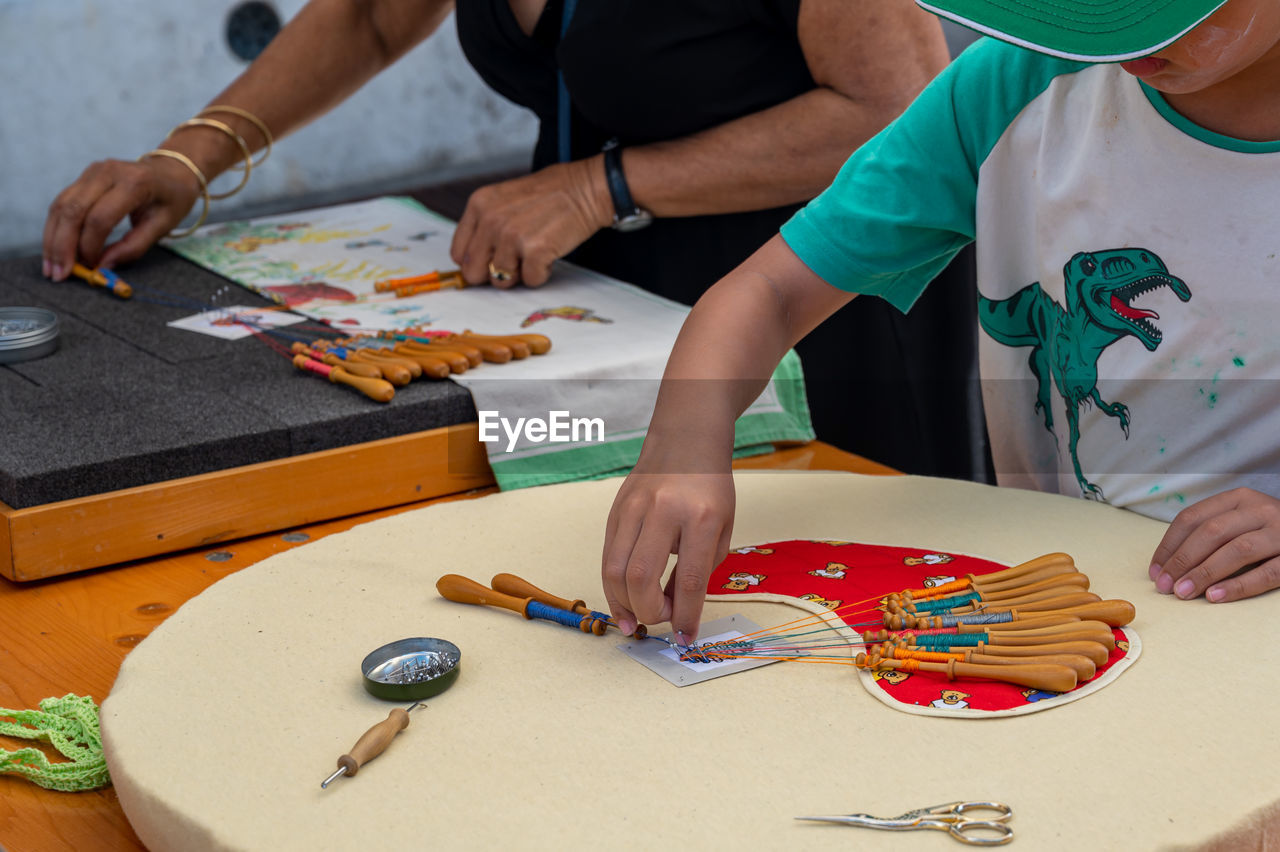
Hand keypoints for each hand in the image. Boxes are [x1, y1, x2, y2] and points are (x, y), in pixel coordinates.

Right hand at [43, 156, 202, 279]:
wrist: (171, 171)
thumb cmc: (171, 200)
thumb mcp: (163, 225)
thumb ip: (134, 246)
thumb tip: (103, 266)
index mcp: (134, 183)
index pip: (100, 218)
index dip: (90, 246)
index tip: (90, 267)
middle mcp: (108, 172)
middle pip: (73, 211)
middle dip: (62, 246)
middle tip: (58, 274)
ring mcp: (92, 172)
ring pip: (61, 206)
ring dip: (52, 239)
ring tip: (51, 267)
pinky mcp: (84, 177)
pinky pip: (62, 203)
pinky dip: (56, 228)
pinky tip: (54, 249)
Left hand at [450, 157, 612, 287]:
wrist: (585, 188)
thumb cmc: (550, 194)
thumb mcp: (505, 198)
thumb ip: (486, 225)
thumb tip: (474, 262)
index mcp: (479, 205)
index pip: (458, 252)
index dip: (475, 263)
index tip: (490, 262)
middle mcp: (491, 221)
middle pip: (474, 272)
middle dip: (493, 273)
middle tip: (514, 261)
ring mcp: (512, 236)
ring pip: (501, 280)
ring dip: (520, 273)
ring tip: (535, 251)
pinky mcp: (534, 251)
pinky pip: (530, 280)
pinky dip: (542, 273)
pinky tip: (549, 253)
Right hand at [601, 472, 735, 641]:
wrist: (686, 439)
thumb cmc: (710, 488)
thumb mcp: (721, 529)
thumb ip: (699, 570)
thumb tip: (674, 611)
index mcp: (701, 517)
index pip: (689, 580)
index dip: (685, 617)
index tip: (686, 638)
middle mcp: (664, 511)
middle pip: (641, 577)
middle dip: (649, 611)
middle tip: (661, 621)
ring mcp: (634, 508)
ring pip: (614, 569)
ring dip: (623, 605)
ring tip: (635, 621)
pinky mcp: (615, 510)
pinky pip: (607, 556)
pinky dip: (612, 586)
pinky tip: (623, 601)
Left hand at [1149, 487, 1279, 601]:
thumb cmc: (1269, 531)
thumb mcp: (1240, 520)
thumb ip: (1211, 533)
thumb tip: (1167, 565)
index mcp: (1238, 498)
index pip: (1192, 517)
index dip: (1169, 544)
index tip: (1155, 569)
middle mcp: (1260, 510)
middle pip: (1211, 533)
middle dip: (1182, 560)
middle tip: (1164, 586)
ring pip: (1236, 551)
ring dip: (1204, 573)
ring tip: (1183, 593)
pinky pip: (1267, 573)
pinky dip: (1238, 586)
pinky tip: (1215, 597)